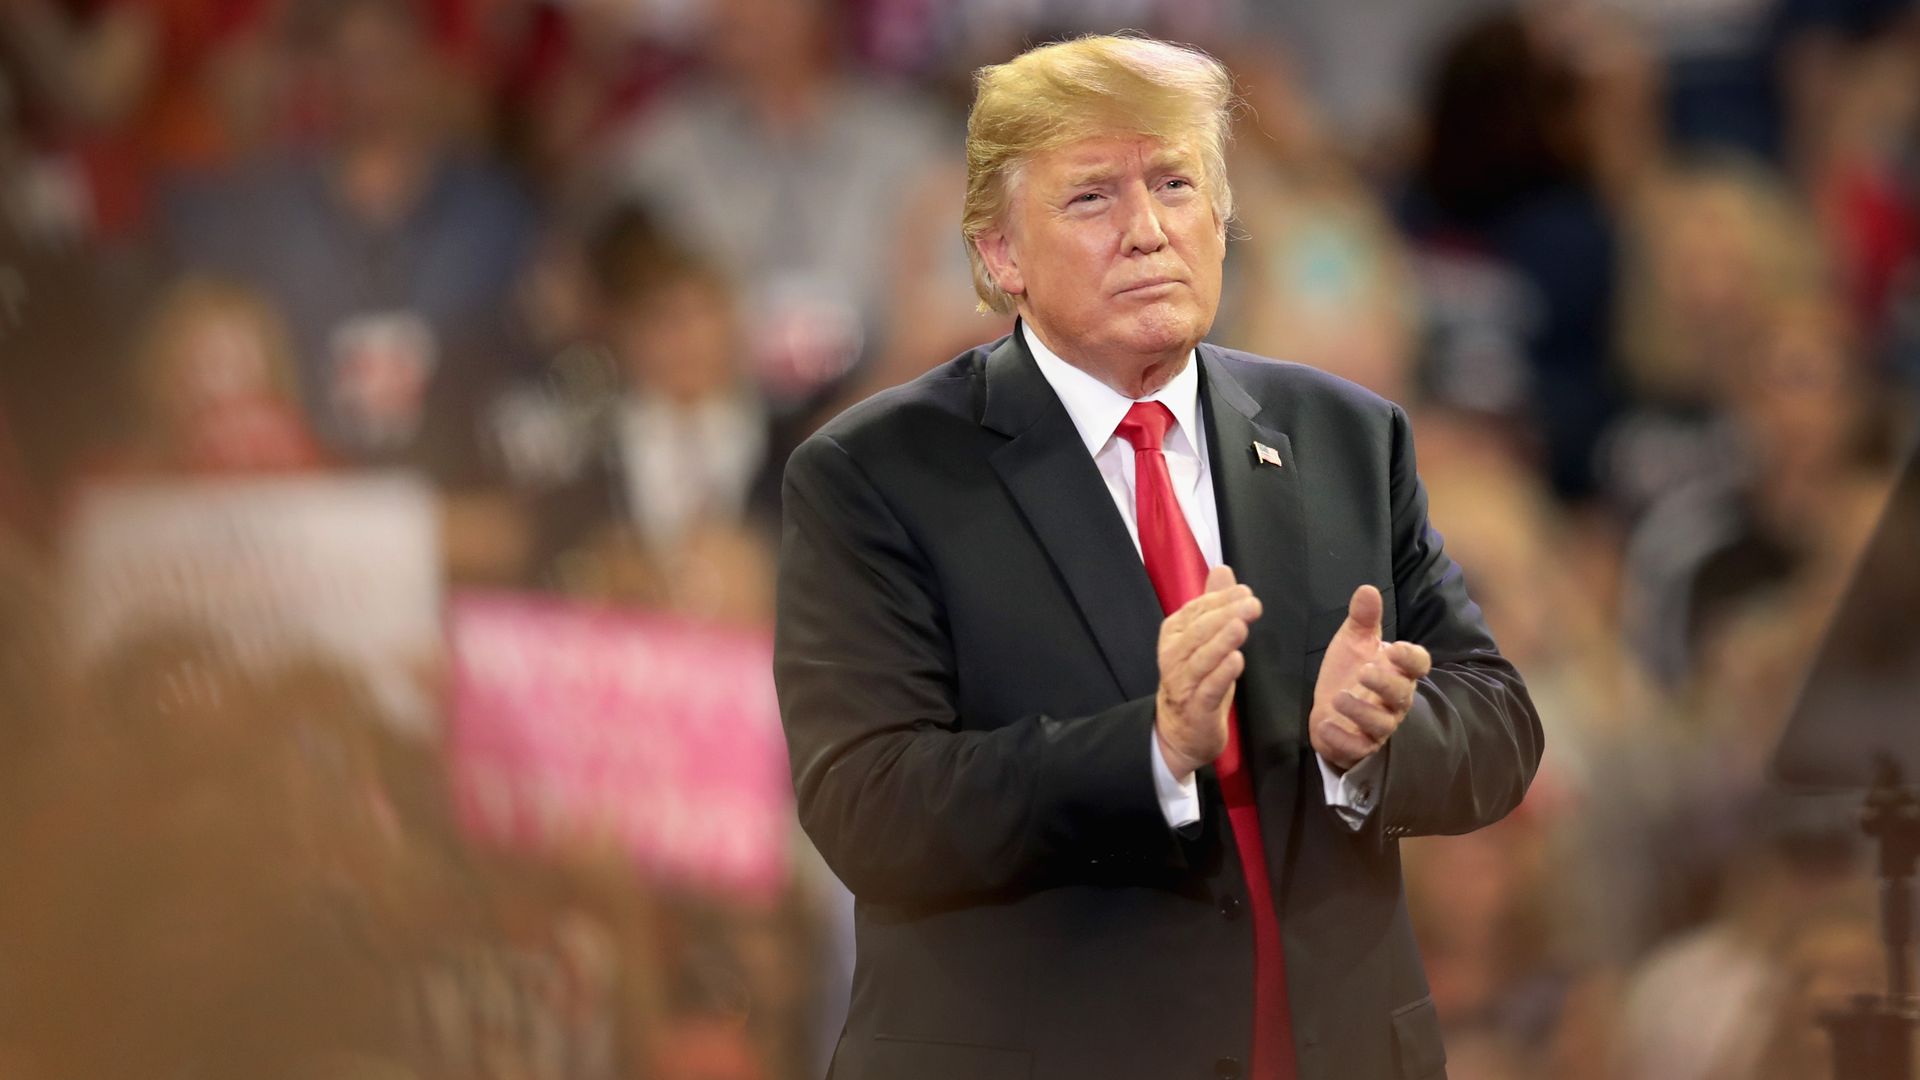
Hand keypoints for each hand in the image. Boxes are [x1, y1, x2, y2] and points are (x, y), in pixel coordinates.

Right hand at [1155, 565, 1261, 780]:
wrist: (1180, 730)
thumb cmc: (1196, 678)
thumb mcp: (1203, 638)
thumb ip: (1212, 604)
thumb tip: (1223, 570)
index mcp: (1175, 634)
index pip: (1196, 610)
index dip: (1220, 600)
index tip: (1245, 591)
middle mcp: (1174, 656)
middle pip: (1199, 631)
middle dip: (1225, 615)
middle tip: (1252, 604)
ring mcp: (1183, 683)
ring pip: (1202, 658)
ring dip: (1222, 641)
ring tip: (1241, 626)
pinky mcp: (1197, 708)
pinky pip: (1209, 689)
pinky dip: (1222, 674)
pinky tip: (1236, 660)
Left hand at [1309, 584, 1430, 771]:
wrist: (1330, 709)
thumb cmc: (1349, 672)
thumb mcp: (1353, 642)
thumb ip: (1362, 619)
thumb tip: (1367, 589)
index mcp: (1397, 672)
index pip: (1419, 665)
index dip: (1411, 658)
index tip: (1394, 648)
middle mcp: (1393, 701)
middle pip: (1402, 696)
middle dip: (1385, 684)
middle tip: (1364, 671)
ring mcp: (1378, 726)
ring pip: (1381, 725)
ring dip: (1360, 712)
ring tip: (1338, 697)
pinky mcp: (1359, 746)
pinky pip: (1357, 748)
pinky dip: (1342, 738)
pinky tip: (1325, 723)